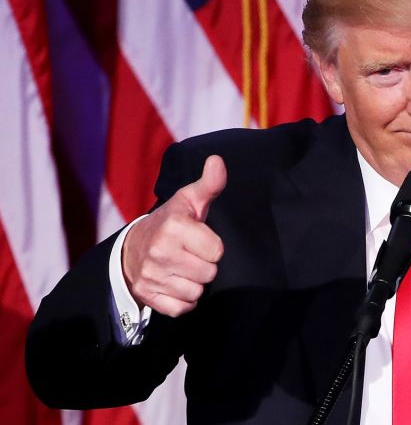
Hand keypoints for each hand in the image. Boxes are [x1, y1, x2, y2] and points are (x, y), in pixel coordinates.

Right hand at [122, 155, 226, 316]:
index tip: (200, 239)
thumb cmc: (171, 222)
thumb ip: (209, 184)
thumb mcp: (189, 200)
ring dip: (194, 283)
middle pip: (209, 274)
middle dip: (204, 266)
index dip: (212, 246)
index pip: (217, 251)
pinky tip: (176, 283)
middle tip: (191, 254)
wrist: (132, 247)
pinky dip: (183, 300)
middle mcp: (160, 252)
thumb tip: (218, 161)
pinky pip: (181, 308)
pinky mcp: (148, 295)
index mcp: (174, 227)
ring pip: (196, 292)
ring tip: (183, 268)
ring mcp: (152, 276)